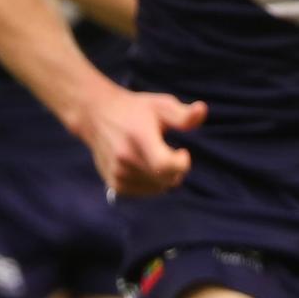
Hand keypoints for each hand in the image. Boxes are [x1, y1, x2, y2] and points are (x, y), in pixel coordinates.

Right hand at [70, 83, 206, 195]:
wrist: (97, 116)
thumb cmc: (136, 110)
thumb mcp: (162, 105)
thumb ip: (184, 115)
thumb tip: (202, 110)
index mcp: (139, 137)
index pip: (164, 165)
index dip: (181, 163)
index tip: (182, 151)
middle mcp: (125, 158)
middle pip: (165, 180)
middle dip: (177, 169)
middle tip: (171, 152)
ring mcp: (117, 173)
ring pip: (158, 188)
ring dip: (165, 177)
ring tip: (155, 156)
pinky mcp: (114, 184)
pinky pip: (145, 192)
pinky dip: (153, 184)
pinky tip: (147, 166)